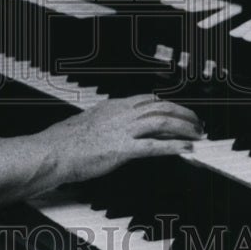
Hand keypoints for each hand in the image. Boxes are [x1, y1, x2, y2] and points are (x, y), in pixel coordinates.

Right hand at [46, 93, 202, 184]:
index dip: (168, 104)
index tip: (178, 110)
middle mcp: (121, 114)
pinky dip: (173, 146)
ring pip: (161, 121)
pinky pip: (154, 146)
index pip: (148, 99)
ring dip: (183, 127)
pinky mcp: (122, 149)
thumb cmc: (64, 141)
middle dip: (183, 113)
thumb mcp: (88, 122)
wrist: (53, 151)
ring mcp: (122, 131)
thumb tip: (112, 126)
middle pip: (160, 107)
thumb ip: (105, 121)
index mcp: (113, 106)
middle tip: (197, 122)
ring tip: (197, 133)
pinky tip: (186, 148)